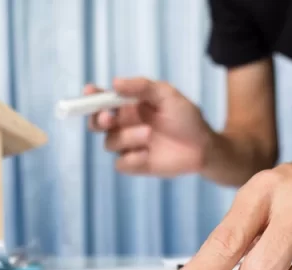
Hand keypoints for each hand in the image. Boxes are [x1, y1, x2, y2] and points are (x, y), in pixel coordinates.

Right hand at [85, 78, 214, 176]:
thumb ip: (142, 87)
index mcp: (127, 107)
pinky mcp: (135, 164)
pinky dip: (132, 158)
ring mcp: (128, 146)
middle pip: (96, 124)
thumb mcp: (167, 95)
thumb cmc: (185, 117)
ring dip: (127, 137)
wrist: (202, 146)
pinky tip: (148, 154)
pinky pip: (121, 163)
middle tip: (110, 117)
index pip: (102, 101)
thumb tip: (115, 83)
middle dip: (98, 119)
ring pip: (110, 142)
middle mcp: (124, 126)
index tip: (89, 92)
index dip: (91, 97)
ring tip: (149, 133)